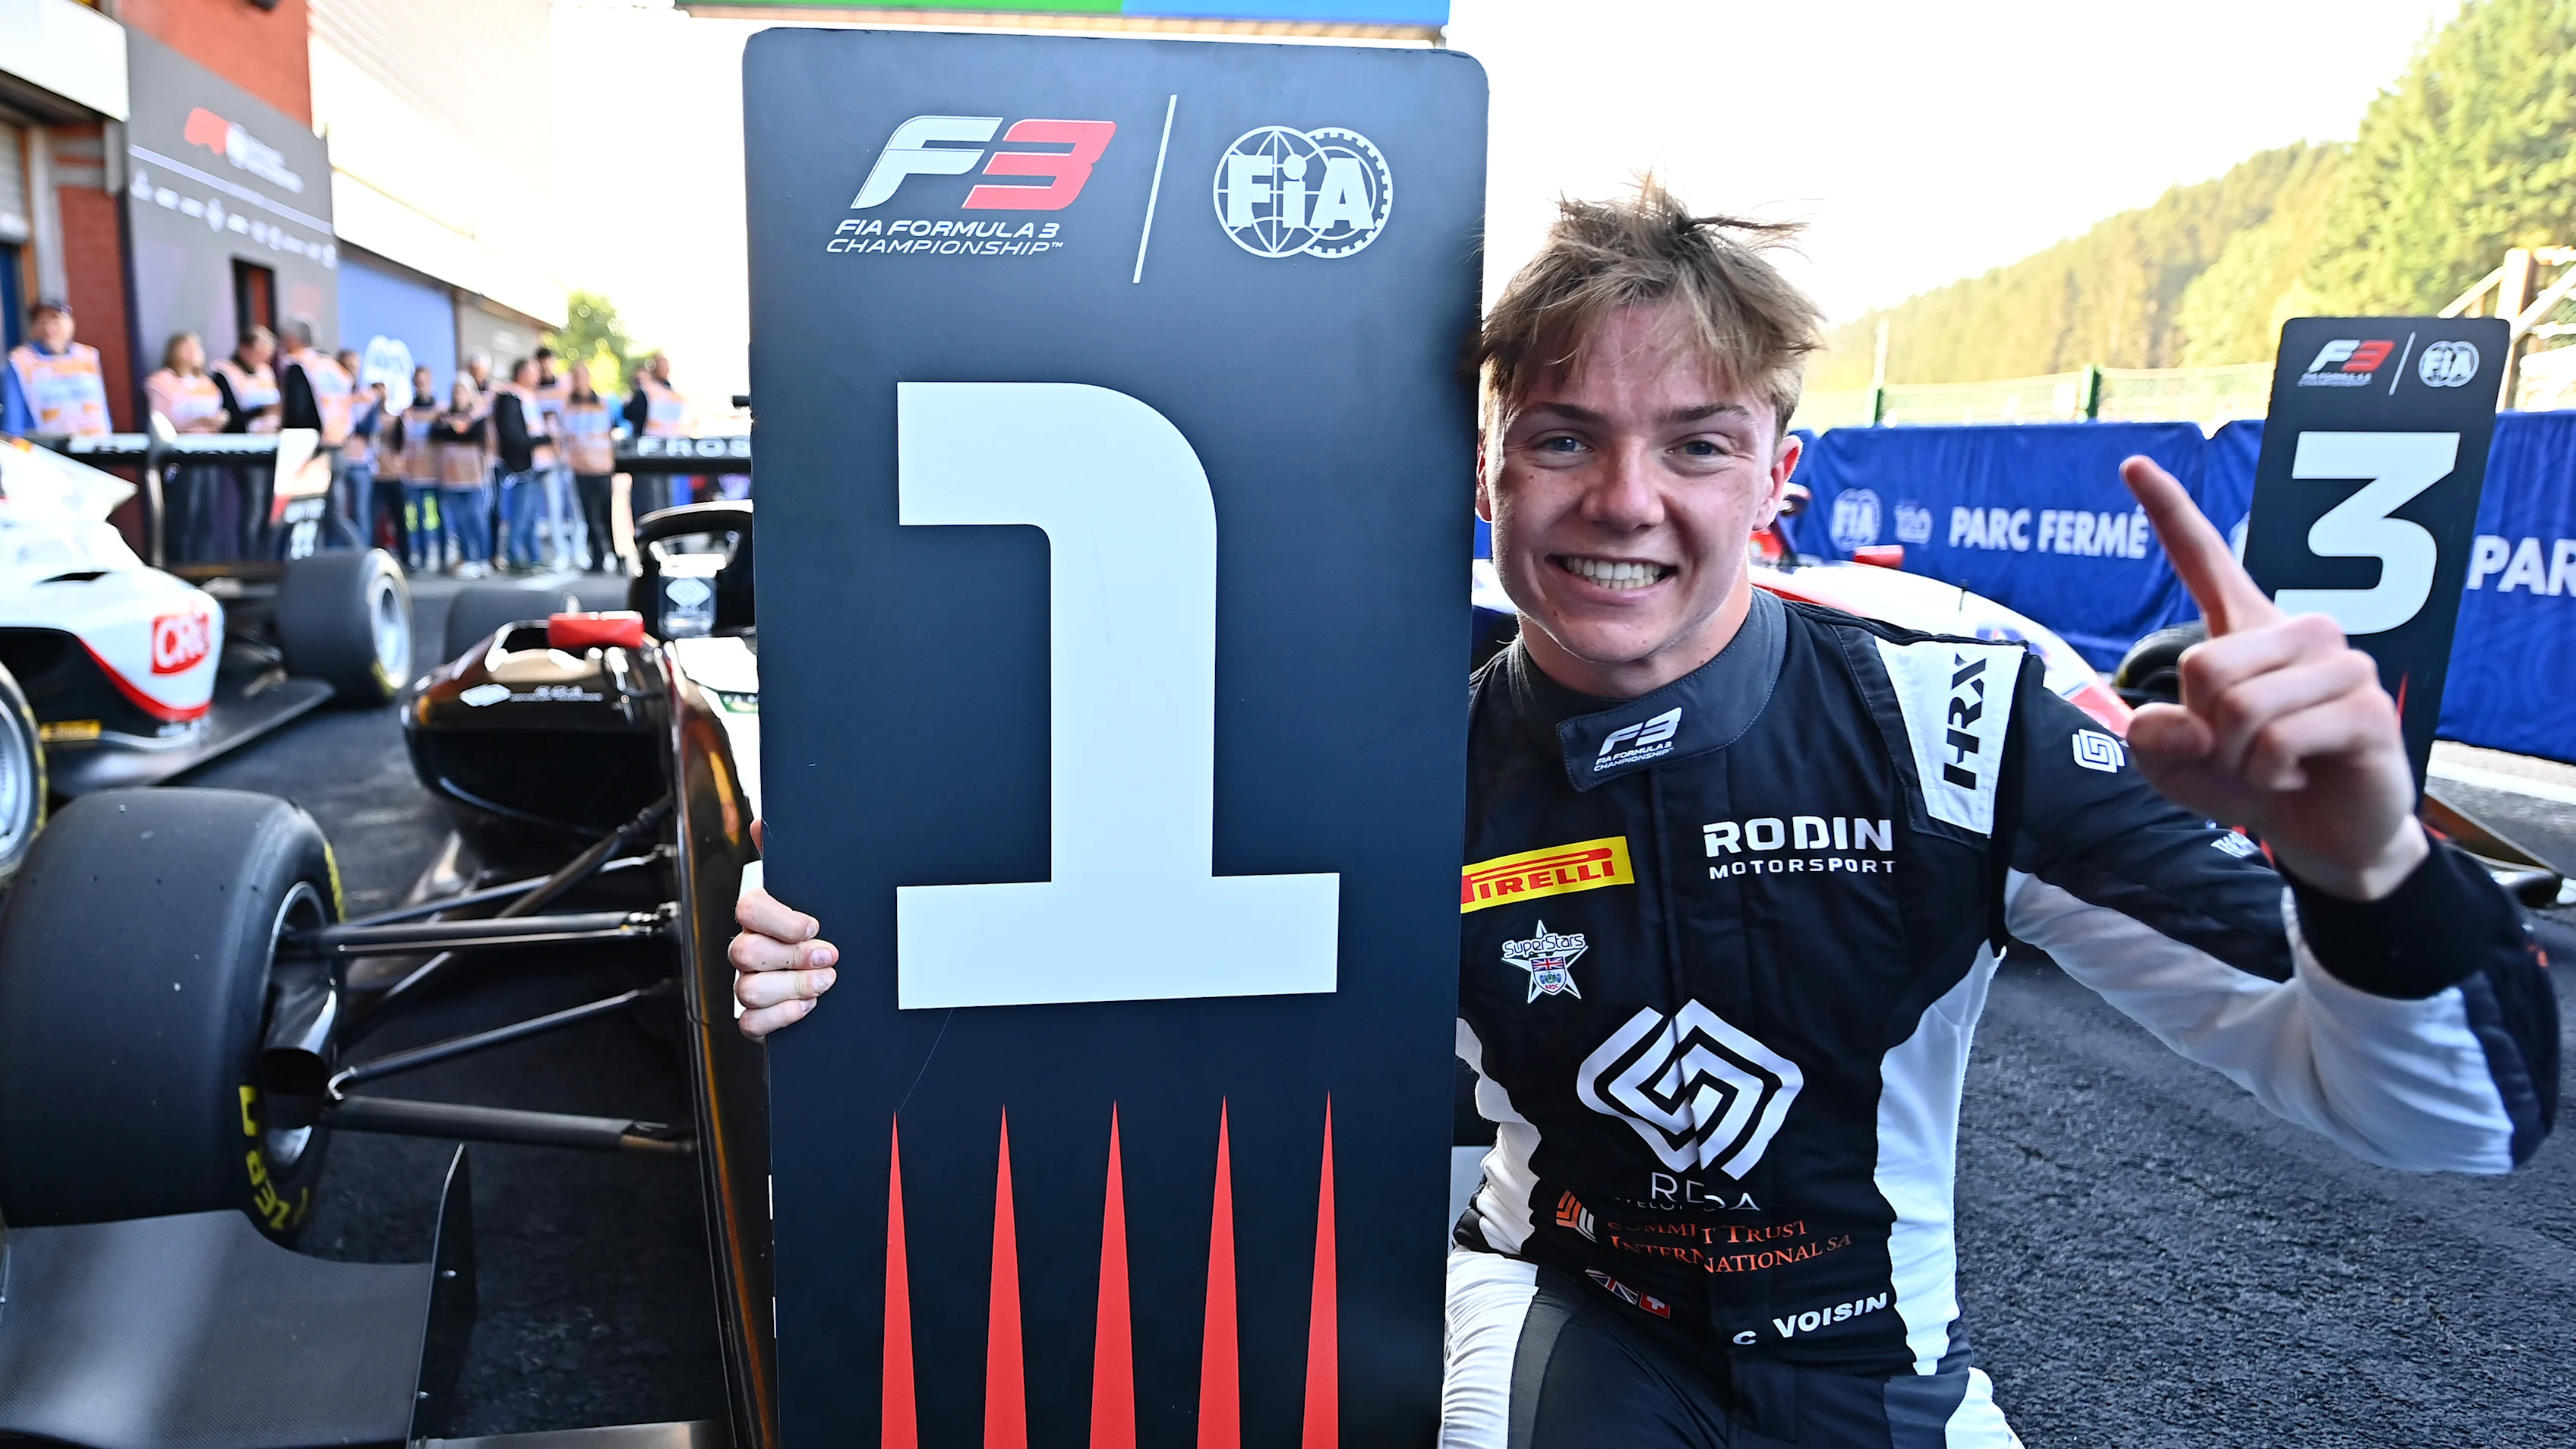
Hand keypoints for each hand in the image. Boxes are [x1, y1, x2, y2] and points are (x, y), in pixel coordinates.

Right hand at [730, 821, 837, 1037]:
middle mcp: (750, 949)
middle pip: (744, 952)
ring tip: (825, 982)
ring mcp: (751, 983)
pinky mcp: (759, 1016)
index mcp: (760, 917)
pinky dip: (778, 1018)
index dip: (780, 920)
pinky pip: (749, 1023)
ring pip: (746, 990)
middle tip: (829, 955)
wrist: (841, 974)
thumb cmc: (820, 927)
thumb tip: (763, 823)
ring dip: (791, 988)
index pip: (748, 910)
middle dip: (792, 956)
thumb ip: (788, 857)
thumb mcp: (810, 888)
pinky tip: (807, 1008)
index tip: (814, 925)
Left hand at [2120, 456, 2427, 900]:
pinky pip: (2277, 741)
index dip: (2168, 512)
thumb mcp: (2176, 768)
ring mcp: (2341, 663)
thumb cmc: (2250, 785)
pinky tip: (2300, 776)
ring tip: (2272, 767)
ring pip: (2239, 707)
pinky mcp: (2367, 706)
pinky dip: (2269, 777)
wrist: (2326, 836)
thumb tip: (2174, 724)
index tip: (2132, 462)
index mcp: (2245, 630)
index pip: (2205, 560)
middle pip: (2204, 668)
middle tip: (2241, 756)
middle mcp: (2299, 631)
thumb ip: (2152, 740)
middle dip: (2204, 734)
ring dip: (2237, 761)